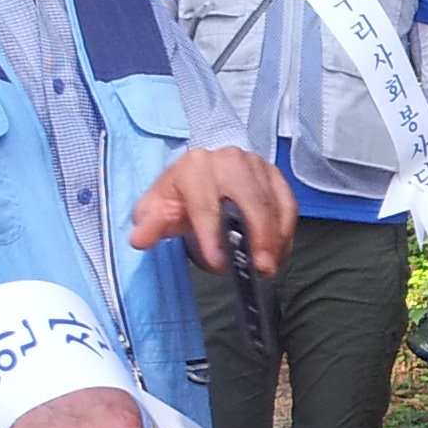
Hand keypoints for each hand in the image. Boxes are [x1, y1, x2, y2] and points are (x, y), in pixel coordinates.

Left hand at [134, 147, 294, 275]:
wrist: (200, 176)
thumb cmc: (181, 197)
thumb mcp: (157, 209)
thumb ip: (149, 225)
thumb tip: (140, 239)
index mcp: (194, 167)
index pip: (205, 203)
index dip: (212, 234)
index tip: (219, 263)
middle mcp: (228, 160)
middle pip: (250, 199)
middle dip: (258, 236)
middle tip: (260, 267)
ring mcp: (255, 165)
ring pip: (272, 203)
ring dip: (275, 238)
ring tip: (269, 265)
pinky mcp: (273, 174)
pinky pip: (288, 203)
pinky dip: (286, 229)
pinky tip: (279, 250)